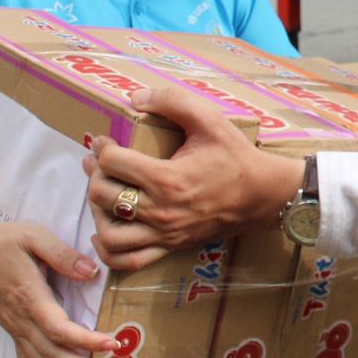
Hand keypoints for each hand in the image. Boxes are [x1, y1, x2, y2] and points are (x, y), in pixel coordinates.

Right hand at [0, 212, 120, 357]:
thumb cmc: (5, 241)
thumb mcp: (35, 237)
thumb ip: (63, 254)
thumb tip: (90, 270)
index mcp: (30, 298)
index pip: (59, 329)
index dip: (86, 340)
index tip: (112, 344)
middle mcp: (21, 321)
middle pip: (53, 355)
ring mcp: (16, 330)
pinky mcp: (14, 333)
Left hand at [80, 84, 304, 269]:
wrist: (262, 195)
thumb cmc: (236, 157)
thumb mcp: (210, 120)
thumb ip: (173, 101)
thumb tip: (136, 97)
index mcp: (167, 177)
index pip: (112, 163)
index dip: (102, 147)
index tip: (105, 141)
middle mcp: (161, 209)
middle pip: (103, 195)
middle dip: (95, 175)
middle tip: (99, 163)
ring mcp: (164, 232)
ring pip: (109, 233)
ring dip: (97, 213)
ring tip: (103, 196)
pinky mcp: (170, 246)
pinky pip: (128, 260)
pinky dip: (108, 250)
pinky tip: (105, 232)